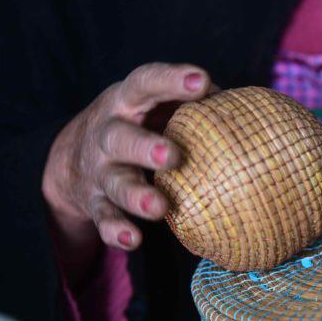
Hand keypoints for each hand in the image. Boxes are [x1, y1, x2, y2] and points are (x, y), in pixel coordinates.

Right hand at [42, 63, 215, 269]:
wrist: (73, 159)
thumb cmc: (140, 124)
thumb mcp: (157, 105)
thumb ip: (194, 105)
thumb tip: (248, 110)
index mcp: (127, 102)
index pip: (145, 83)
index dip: (171, 80)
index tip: (201, 81)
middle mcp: (109, 134)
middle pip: (120, 137)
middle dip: (145, 146)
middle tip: (171, 155)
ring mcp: (100, 171)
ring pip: (115, 183)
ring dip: (136, 196)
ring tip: (159, 207)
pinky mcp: (96, 203)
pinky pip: (104, 219)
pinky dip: (116, 231)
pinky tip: (133, 240)